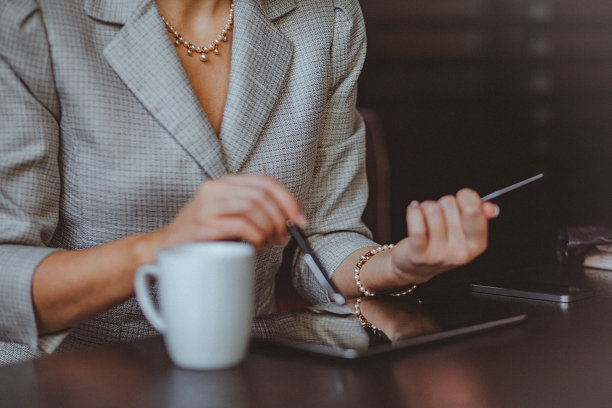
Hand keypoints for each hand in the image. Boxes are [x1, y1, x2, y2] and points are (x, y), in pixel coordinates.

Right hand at [157, 174, 304, 251]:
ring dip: (269, 228)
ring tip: (267, 243)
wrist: (165, 248)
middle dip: (281, 218)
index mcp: (225, 183)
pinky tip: (254, 247)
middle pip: (262, 195)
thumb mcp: (229, 216)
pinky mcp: (202, 225)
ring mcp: (207, 205)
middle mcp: (216, 188)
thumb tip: (289, 222)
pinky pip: (240, 226)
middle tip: (283, 237)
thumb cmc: (203, 235)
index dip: (288, 200)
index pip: (266, 182)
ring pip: (253, 208)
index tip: (300, 219)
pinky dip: (255, 237)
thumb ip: (254, 212)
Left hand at [390, 188, 498, 283]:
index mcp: (477, 244)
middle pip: (450, 204)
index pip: (474, 210)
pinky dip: (413, 211)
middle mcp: (460, 252)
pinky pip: (417, 225)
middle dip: (442, 204)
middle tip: (440, 215)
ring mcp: (440, 255)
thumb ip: (478, 216)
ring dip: (426, 207)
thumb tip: (488, 207)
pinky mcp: (419, 255)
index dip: (465, 197)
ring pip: (432, 210)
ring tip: (425, 217)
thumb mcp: (464, 231)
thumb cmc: (440, 243)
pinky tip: (414, 210)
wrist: (416, 267)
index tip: (460, 198)